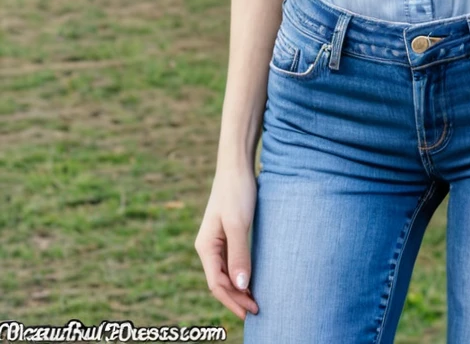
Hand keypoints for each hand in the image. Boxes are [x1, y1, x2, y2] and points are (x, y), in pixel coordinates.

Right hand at [195, 165, 259, 320]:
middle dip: (236, 298)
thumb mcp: (239, 224)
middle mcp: (208, 247)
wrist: (236, 165)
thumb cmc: (236, 192)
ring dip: (238, 289)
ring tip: (255, 301)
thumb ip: (239, 254)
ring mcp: (217, 241)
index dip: (232, 300)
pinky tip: (251, 280)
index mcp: (206, 247)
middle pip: (220, 282)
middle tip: (256, 311)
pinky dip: (240, 274)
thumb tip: (240, 286)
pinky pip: (231, 262)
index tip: (250, 311)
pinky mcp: (227, 234)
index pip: (217, 284)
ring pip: (225, 273)